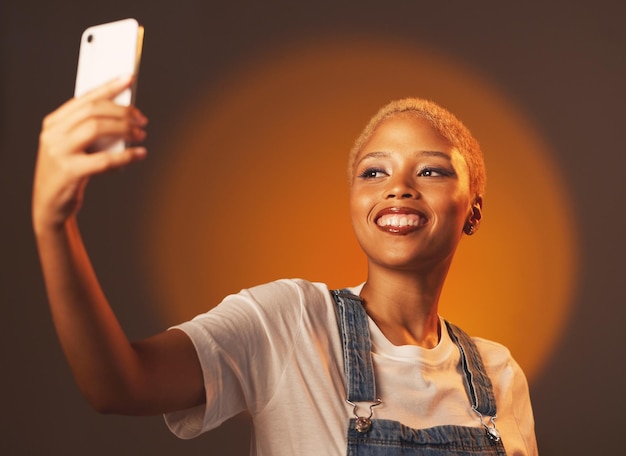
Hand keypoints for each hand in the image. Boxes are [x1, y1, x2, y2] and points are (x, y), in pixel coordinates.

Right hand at [33, 76, 147, 232]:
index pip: (84, 98)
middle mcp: (53, 134)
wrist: (50, 206)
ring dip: (124, 129)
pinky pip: (104, 159)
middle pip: (92, 111)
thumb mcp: (75, 147)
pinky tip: (140, 154)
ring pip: (96, 128)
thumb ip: (92, 131)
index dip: (109, 86)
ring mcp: (58, 152)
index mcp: (54, 123)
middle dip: (122, 111)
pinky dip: (126, 155)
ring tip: (141, 135)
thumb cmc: (69, 172)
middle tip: (142, 120)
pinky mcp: (69, 172)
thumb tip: (125, 115)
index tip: (129, 78)